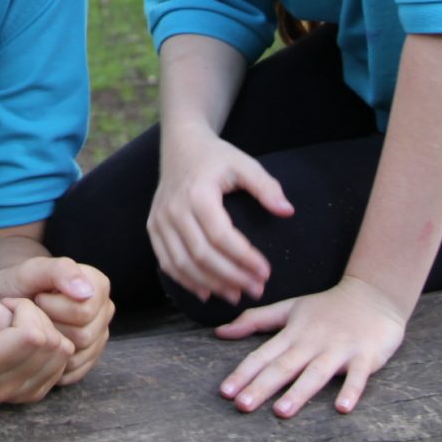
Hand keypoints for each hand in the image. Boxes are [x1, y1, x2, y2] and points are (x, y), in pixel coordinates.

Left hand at [0, 256, 113, 384]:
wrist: (11, 302)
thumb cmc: (21, 284)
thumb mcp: (32, 270)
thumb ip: (59, 271)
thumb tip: (85, 292)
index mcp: (98, 285)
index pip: (83, 311)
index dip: (52, 308)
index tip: (36, 298)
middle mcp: (104, 311)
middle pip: (84, 335)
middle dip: (51, 327)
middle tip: (35, 316)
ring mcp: (99, 336)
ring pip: (79, 355)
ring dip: (51, 345)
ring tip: (37, 328)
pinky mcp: (90, 357)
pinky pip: (76, 371)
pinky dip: (54, 363)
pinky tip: (40, 347)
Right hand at [0, 282, 72, 403]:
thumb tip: (30, 334)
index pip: (31, 334)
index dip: (24, 309)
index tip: (6, 305)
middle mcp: (0, 390)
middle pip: (49, 342)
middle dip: (37, 317)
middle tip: (15, 315)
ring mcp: (20, 396)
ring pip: (61, 350)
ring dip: (46, 328)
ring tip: (22, 326)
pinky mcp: (37, 393)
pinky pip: (65, 358)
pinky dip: (52, 341)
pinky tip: (30, 340)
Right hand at [149, 131, 293, 304]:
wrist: (181, 146)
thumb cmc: (216, 157)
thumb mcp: (244, 164)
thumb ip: (266, 186)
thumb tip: (287, 211)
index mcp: (197, 193)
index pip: (221, 235)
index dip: (244, 258)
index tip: (266, 272)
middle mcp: (174, 209)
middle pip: (201, 255)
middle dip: (231, 277)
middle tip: (257, 289)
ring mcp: (159, 220)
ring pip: (182, 264)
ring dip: (210, 285)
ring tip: (236, 295)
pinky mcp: (153, 228)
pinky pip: (167, 262)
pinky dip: (186, 281)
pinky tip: (207, 292)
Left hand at [214, 276, 406, 416]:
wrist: (375, 295)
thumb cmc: (327, 307)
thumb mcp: (289, 308)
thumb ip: (255, 320)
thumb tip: (220, 332)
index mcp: (293, 333)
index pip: (263, 355)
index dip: (243, 373)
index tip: (225, 392)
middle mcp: (313, 342)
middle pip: (284, 367)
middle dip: (262, 386)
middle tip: (242, 406)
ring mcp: (339, 349)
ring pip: (316, 372)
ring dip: (299, 392)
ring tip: (281, 412)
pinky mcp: (366, 355)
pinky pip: (358, 376)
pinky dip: (351, 391)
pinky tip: (342, 408)